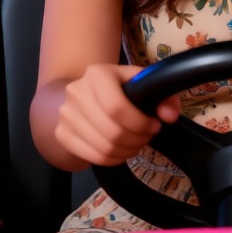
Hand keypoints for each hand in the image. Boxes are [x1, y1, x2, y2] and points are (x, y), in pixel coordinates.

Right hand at [54, 64, 180, 165]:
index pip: (117, 107)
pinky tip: (122, 151)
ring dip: (127, 151)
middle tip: (146, 136)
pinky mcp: (62, 134)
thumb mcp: (141, 82)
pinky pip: (93, 157)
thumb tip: (169, 116)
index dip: (140, 123)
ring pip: (104, 148)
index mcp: (97, 73)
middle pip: (112, 131)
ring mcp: (66, 115)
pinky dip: (113, 159)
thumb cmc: (118, 88)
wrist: (82, 93)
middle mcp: (76, 91)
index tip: (154, 125)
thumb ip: (163, 95)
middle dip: (137, 139)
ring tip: (135, 144)